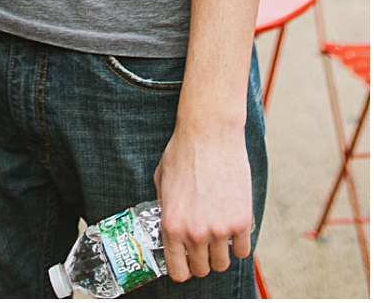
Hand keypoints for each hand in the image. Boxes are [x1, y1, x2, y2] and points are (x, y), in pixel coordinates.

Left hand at [154, 125, 252, 281]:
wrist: (209, 134)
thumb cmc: (183, 152)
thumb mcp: (161, 181)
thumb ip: (164, 208)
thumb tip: (169, 226)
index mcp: (171, 225)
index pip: (178, 271)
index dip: (183, 269)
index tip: (187, 263)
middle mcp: (194, 233)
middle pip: (202, 269)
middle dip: (202, 259)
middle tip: (203, 244)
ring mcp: (219, 229)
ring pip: (223, 263)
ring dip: (220, 252)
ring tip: (218, 233)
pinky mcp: (241, 221)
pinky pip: (243, 250)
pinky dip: (239, 243)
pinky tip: (233, 227)